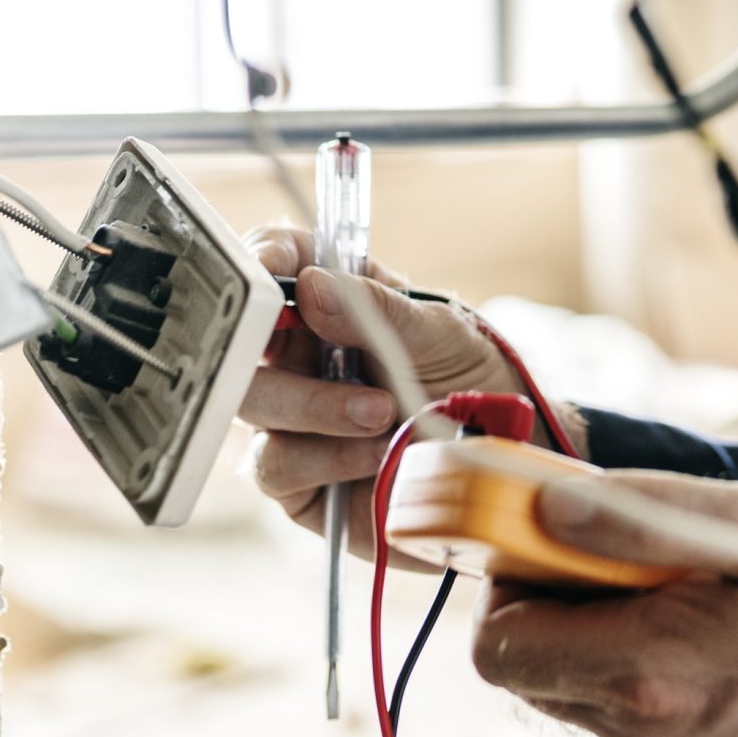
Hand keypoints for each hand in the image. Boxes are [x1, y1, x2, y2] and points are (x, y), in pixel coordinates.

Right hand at [236, 226, 578, 566]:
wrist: (495, 459)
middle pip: (242, 338)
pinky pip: (276, 464)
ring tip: (385, 413)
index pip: (275, 262)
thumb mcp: (439, 331)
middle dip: (283, 346)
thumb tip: (312, 286)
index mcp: (330, 299)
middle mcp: (298, 353)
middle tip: (336, 361)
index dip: (263, 260)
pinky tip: (377, 455)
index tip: (274, 272)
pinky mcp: (295, 476)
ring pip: (252, 403)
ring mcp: (289, 415)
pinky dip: (328, 458)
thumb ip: (379, 309)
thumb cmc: (467, 379)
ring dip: (317, 408)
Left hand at [470, 472, 737, 736]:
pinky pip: (639, 710)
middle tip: (616, 537)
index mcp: (663, 671)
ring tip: (688, 572)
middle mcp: (660, 734)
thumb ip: (650, 518)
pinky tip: (722, 616)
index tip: (545, 522)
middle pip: (532, 670)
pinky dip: (648, 658)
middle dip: (551, 597)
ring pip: (584, 690)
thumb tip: (550, 504)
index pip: (500, 645)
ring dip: (603, 626)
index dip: (504, 574)